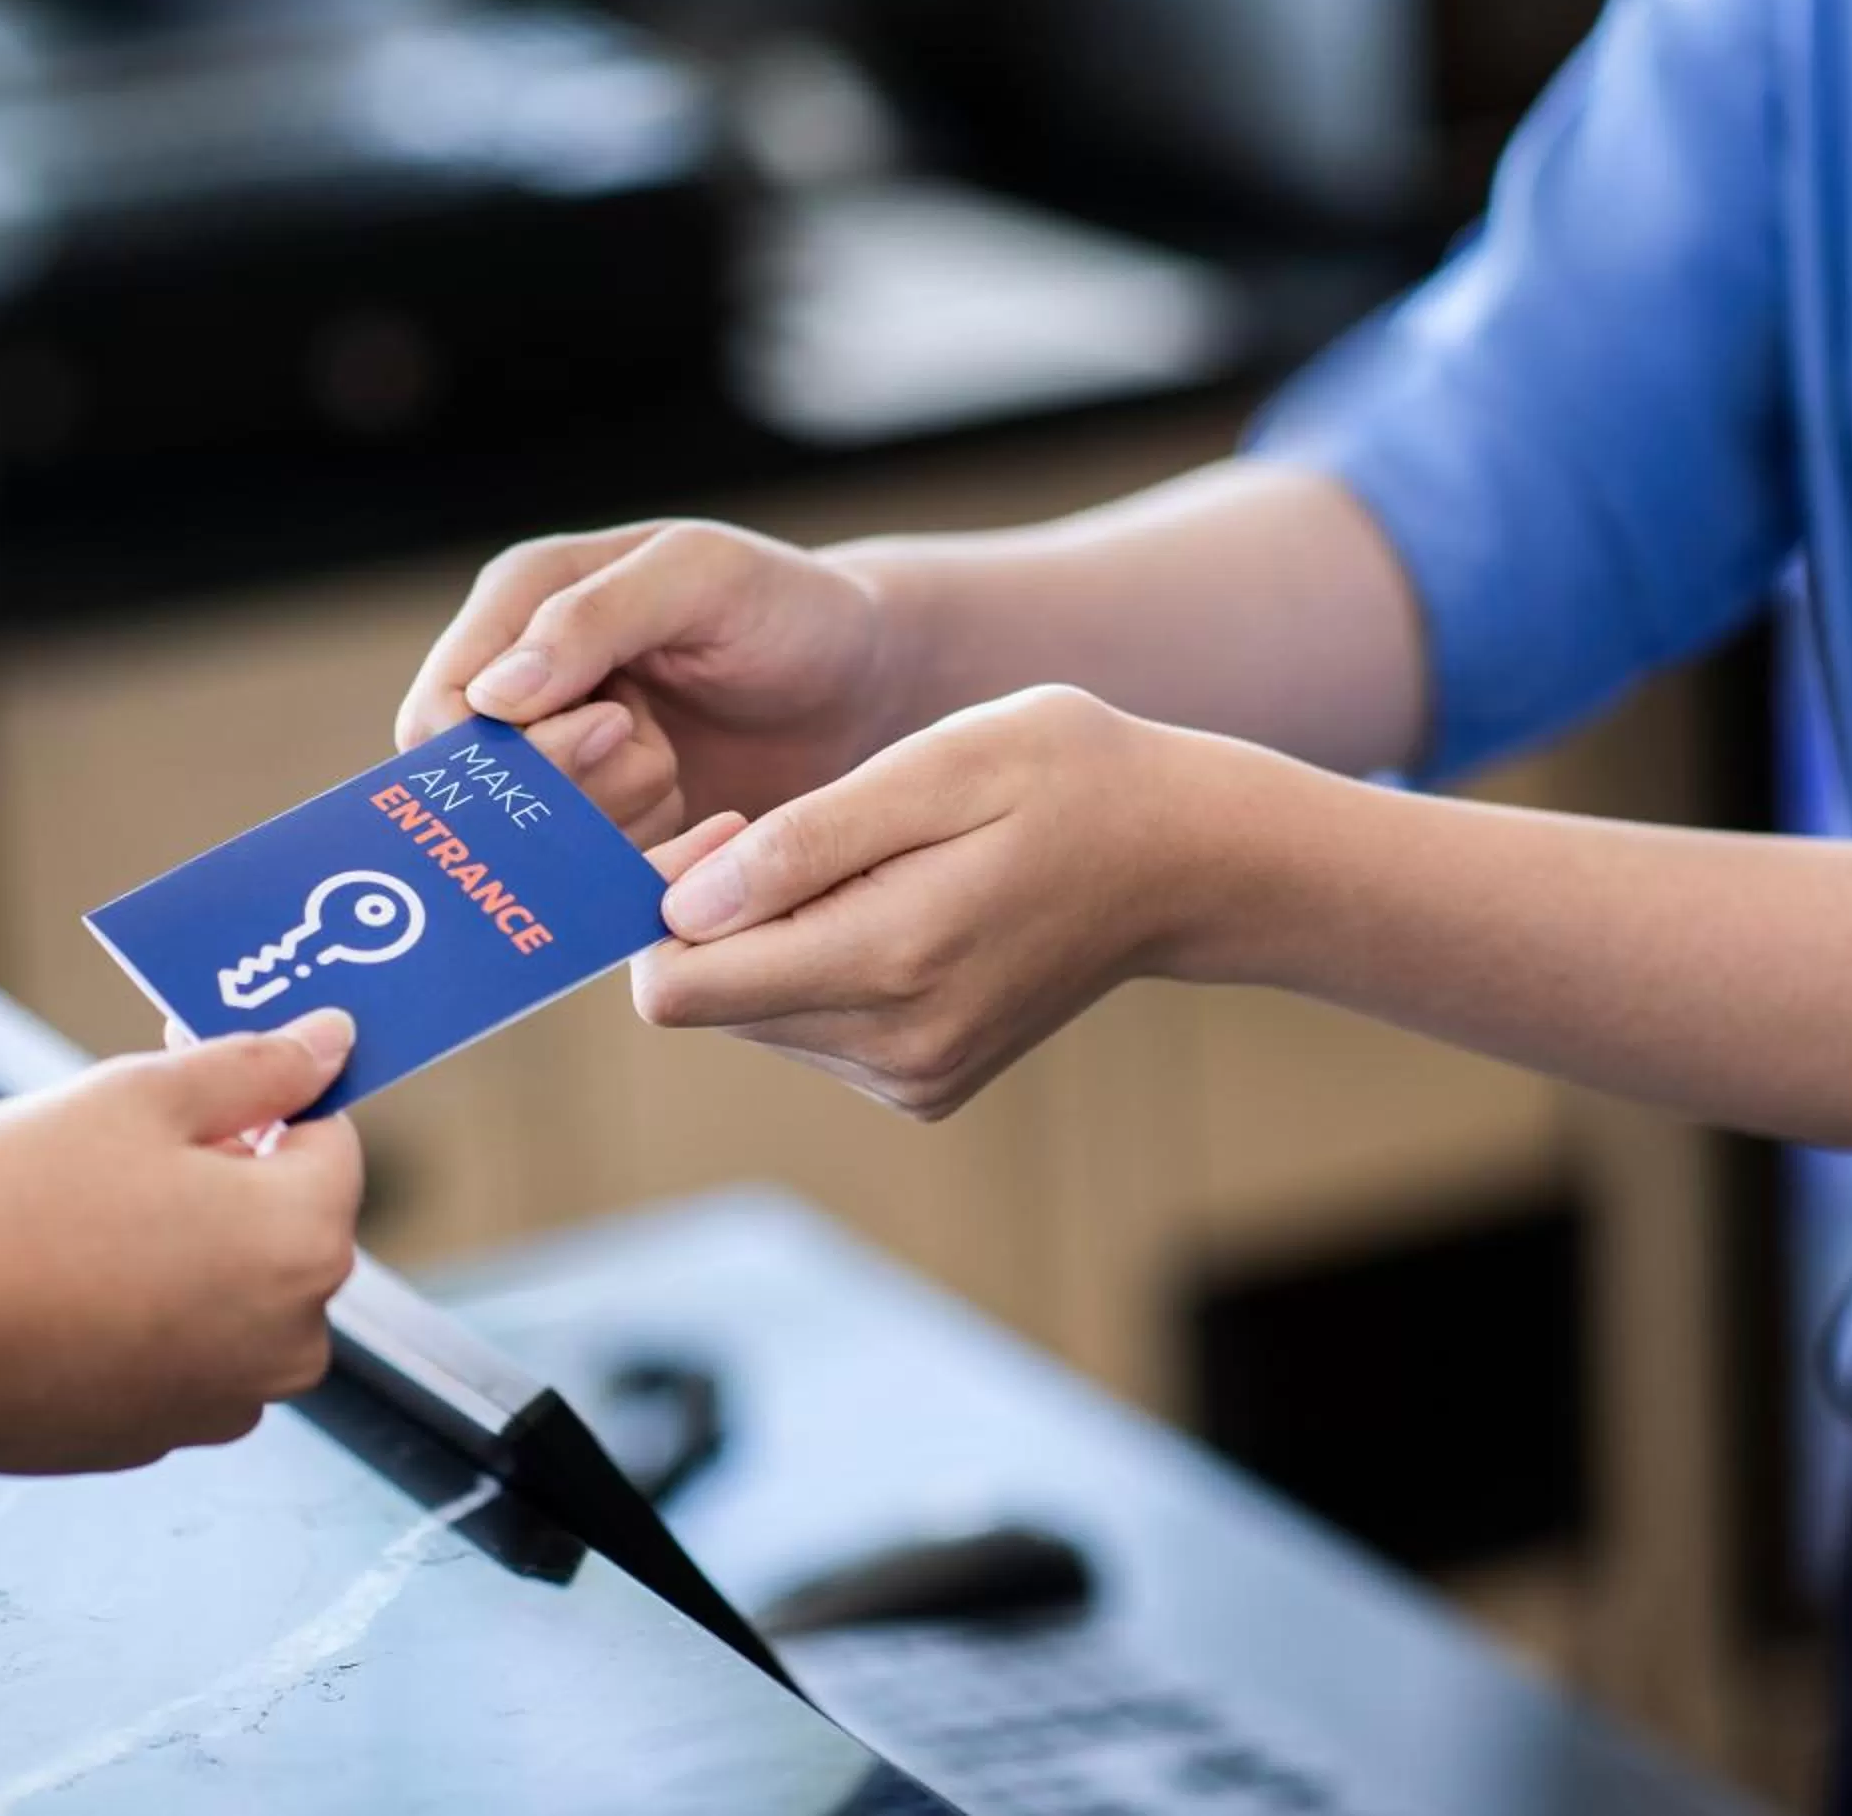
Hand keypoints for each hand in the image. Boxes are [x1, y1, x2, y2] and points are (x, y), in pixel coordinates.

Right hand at [0, 1011, 365, 1478]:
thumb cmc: (10, 1213)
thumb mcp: (137, 1098)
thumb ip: (256, 1066)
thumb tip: (335, 1040)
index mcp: (307, 1241)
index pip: (329, 1136)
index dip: (257, 1094)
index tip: (178, 1080)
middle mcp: (294, 1334)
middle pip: (286, 1214)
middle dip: (220, 1169)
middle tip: (114, 1147)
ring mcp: (230, 1397)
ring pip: (233, 1281)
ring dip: (182, 1240)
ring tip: (78, 1219)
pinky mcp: (162, 1434)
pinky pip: (181, 1343)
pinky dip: (144, 1308)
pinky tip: (64, 1288)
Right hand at [398, 522, 898, 832]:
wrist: (867, 683)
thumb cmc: (790, 607)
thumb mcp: (701, 579)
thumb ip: (593, 620)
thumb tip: (491, 698)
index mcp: (521, 603)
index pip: (442, 709)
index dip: (509, 743)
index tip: (615, 724)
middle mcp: (521, 684)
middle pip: (477, 787)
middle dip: (567, 787)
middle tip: (657, 752)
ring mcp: (560, 761)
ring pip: (529, 840)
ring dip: (612, 819)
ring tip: (677, 767)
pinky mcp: (603, 822)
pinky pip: (582, 875)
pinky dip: (640, 860)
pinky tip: (696, 814)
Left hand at [629, 687, 1214, 1119]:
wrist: (1185, 860)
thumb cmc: (1068, 779)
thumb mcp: (942, 766)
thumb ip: (807, 840)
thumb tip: (681, 907)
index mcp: (892, 962)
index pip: (679, 987)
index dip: (665, 905)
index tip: (734, 830)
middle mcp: (894, 1047)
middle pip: (709, 1004)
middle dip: (721, 920)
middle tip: (802, 831)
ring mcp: (912, 1078)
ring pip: (755, 1018)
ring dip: (775, 941)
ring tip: (869, 865)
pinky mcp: (924, 1085)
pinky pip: (812, 1030)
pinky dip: (823, 967)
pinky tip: (897, 906)